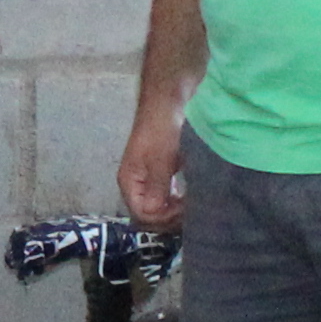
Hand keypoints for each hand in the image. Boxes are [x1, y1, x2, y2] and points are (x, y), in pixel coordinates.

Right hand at [118, 99, 189, 233]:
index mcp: (129, 182)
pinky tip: (188, 197)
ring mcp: (146, 181)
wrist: (167, 104)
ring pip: (157, 208)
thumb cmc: (161, 130)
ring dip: (173, 211)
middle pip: (148, 215)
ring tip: (191, 205)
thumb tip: (153, 213)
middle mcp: (135, 185)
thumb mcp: (161, 159)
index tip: (182, 207)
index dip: (162, 216)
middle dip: (168, 217)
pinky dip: (176, 202)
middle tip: (189, 209)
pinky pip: (164, 197)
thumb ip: (156, 186)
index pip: (141, 214)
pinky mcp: (159, 176)